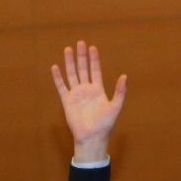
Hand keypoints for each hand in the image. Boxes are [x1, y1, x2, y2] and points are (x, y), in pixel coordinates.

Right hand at [51, 42, 126, 162]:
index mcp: (98, 90)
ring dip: (69, 62)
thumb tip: (124, 77)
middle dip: (81, 56)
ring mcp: (76, 94)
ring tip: (68, 49)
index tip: (92, 47)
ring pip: (72, 74)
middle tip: (80, 43)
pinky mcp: (67, 101)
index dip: (94, 59)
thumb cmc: (105, 124)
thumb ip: (119, 92)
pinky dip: (58, 77)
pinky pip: (61, 87)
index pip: (95, 70)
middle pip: (83, 69)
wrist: (92, 137)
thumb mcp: (115, 106)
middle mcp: (86, 90)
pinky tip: (55, 67)